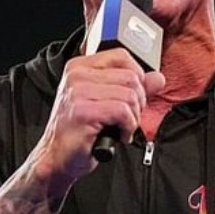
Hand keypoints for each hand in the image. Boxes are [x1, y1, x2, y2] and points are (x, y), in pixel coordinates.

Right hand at [34, 48, 165, 183]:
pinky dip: (128, 127)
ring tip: (120, 128)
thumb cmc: (79, 131)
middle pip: (131, 77)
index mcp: (80, 67)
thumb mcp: (107, 102)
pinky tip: (118, 135)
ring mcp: (78, 92)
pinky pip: (123, 112)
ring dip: (133, 118)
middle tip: (126, 118)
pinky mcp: (83, 111)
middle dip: (138, 102)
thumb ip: (133, 88)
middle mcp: (77, 75)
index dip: (137, 77)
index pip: (122, 56)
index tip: (132, 97)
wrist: (56, 157)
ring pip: (130, 95)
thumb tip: (158, 78)